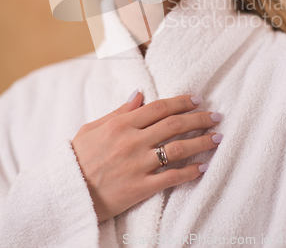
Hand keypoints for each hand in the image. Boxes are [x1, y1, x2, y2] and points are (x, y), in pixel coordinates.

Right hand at [71, 92, 222, 222]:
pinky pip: (171, 178)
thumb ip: (120, 111)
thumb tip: (140, 93)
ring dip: (201, 142)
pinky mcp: (140, 188)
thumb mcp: (94, 127)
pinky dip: (190, 172)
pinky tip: (204, 167)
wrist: (67, 192)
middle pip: (174, 125)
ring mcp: (137, 165)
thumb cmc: (78, 157)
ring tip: (218, 138)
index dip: (182, 101)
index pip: (159, 107)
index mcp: (121, 124)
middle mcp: (132, 142)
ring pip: (178, 149)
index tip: (198, 99)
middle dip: (199, 118)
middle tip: (217, 116)